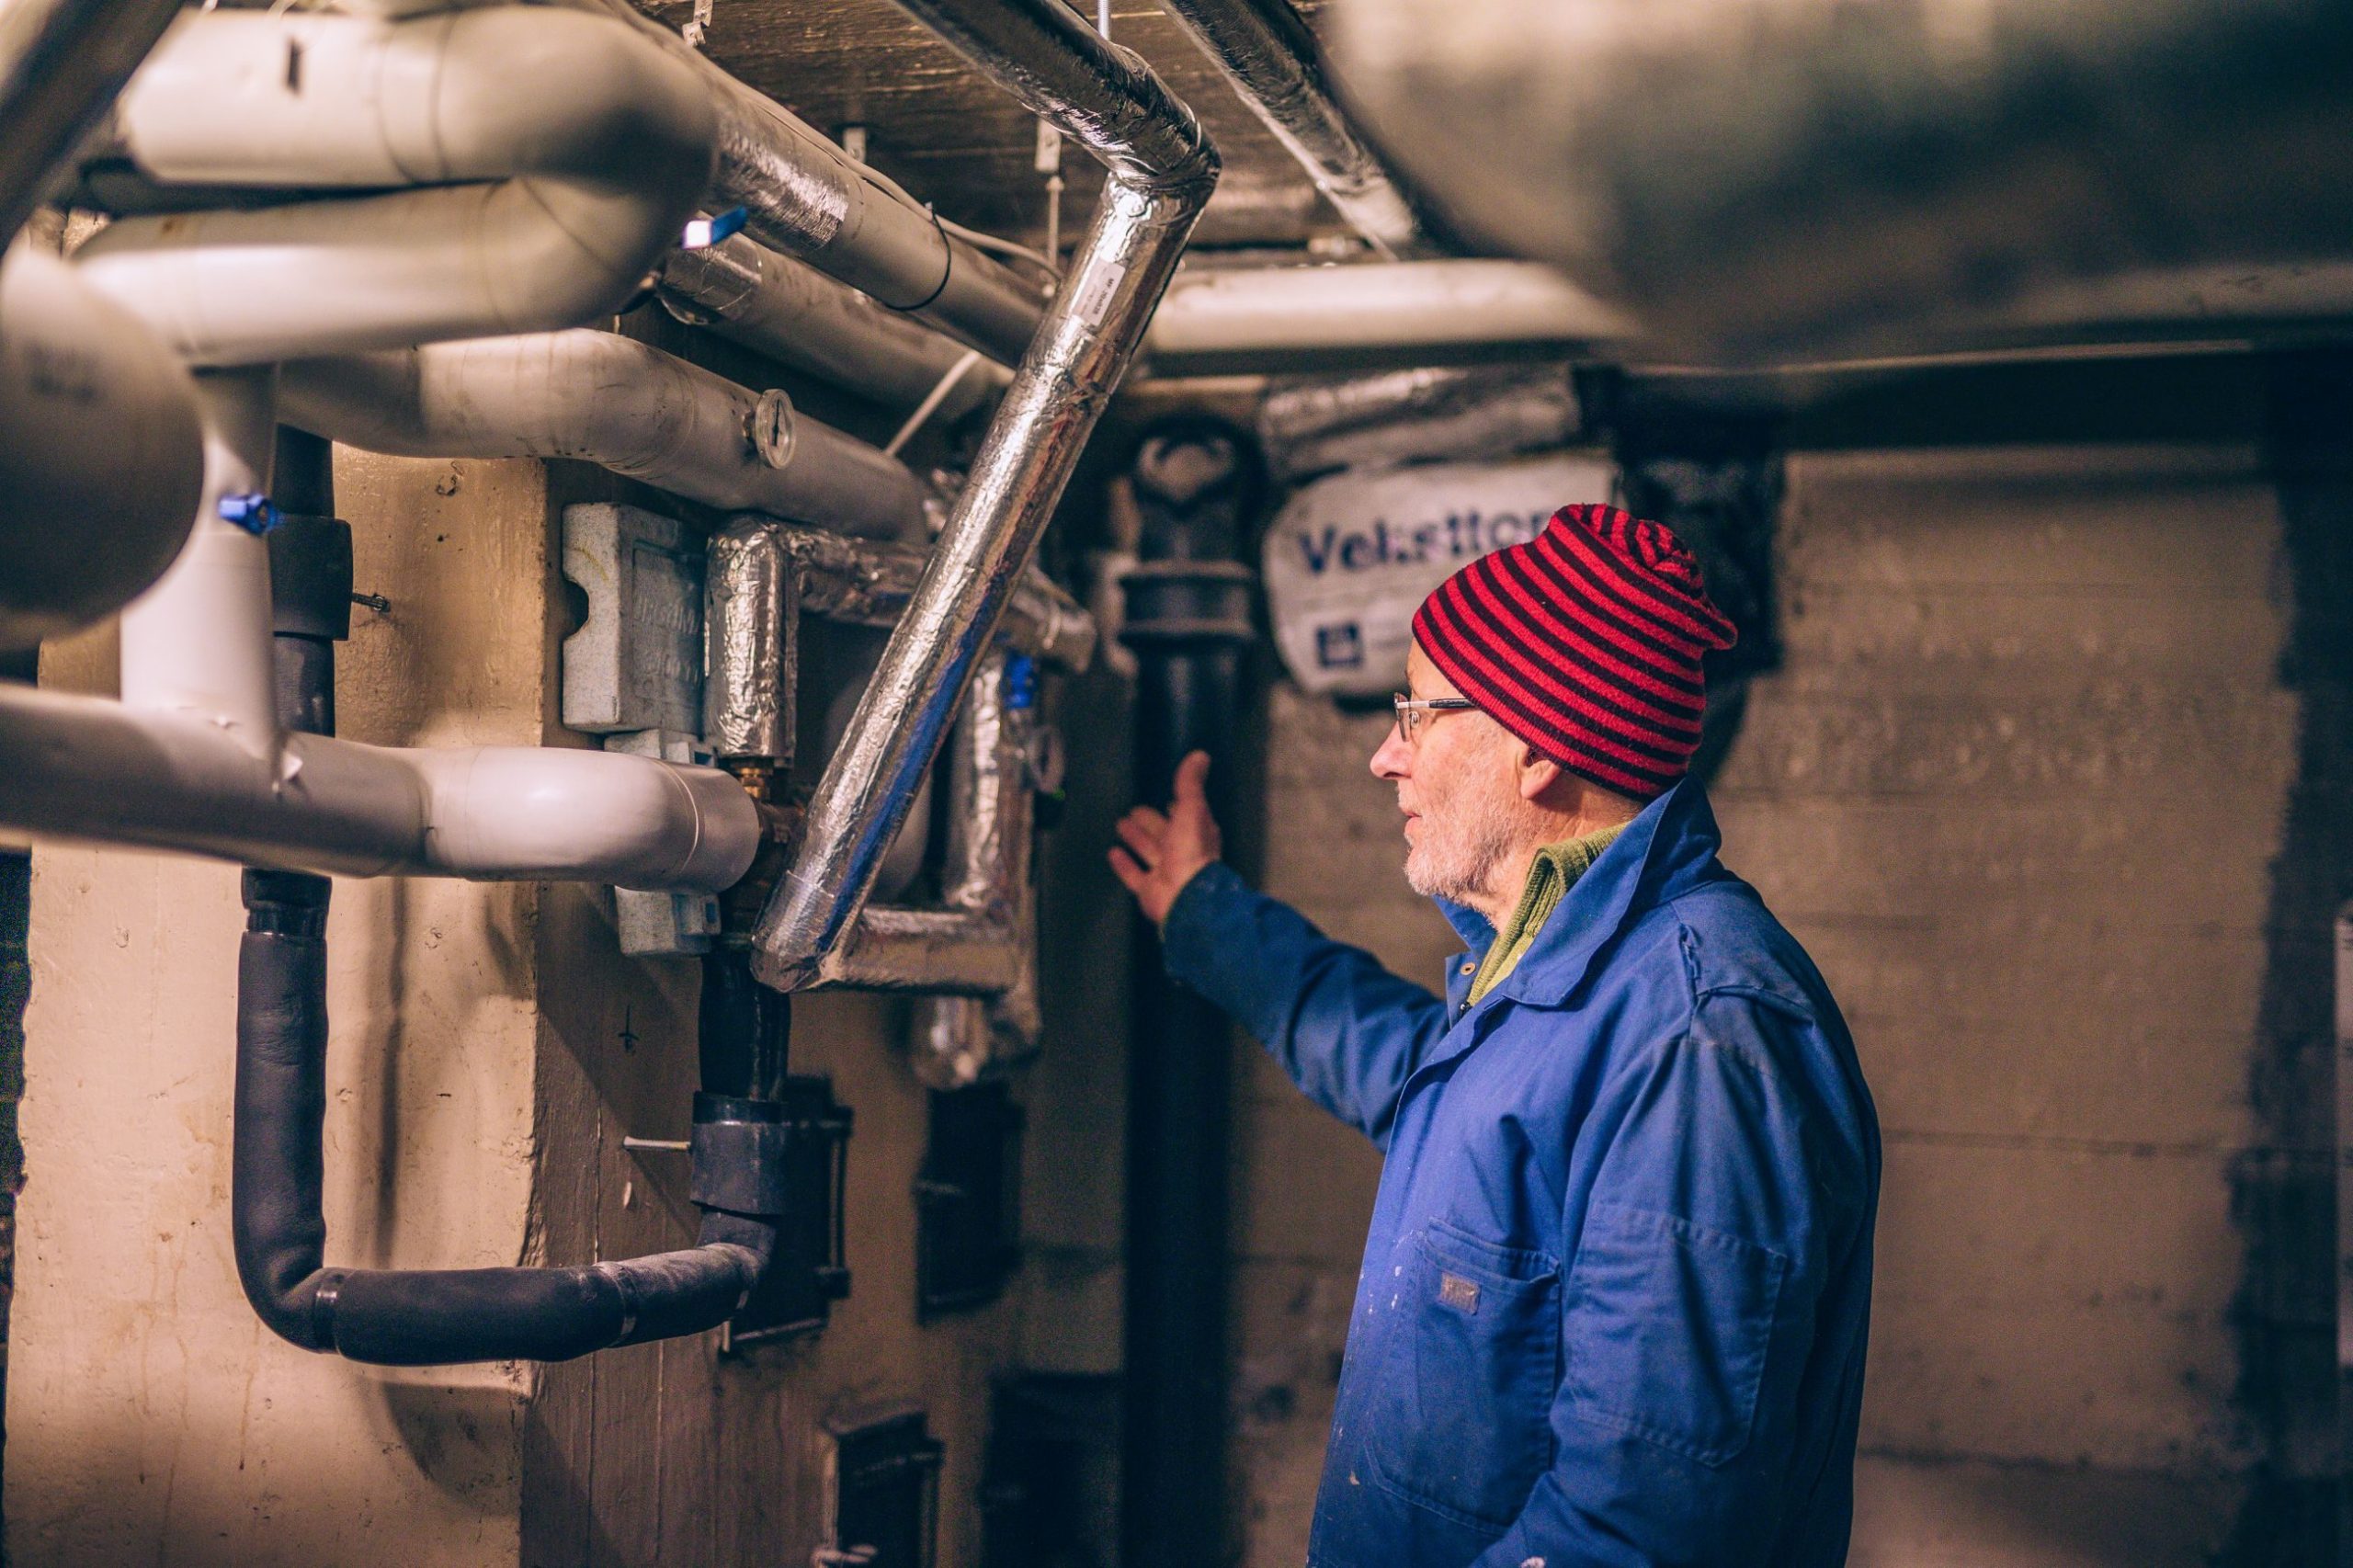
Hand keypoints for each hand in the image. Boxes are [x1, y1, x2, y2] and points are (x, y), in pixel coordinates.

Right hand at [1108, 750, 1220, 925]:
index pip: (1186, 816)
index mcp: (1197, 834)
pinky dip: (1124, 864)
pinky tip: (1112, 852)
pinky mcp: (1149, 890)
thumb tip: (1201, 755)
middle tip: (1133, 810)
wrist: (1186, 895)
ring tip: (1120, 824)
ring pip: (1149, 851)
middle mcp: (1183, 853)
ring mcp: (1166, 872)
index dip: (1177, 807)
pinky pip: (1134, 875)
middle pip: (1164, 833)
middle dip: (1150, 822)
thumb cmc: (1191, 850)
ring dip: (1136, 838)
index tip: (1165, 798)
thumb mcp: (1192, 809)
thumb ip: (1190, 784)